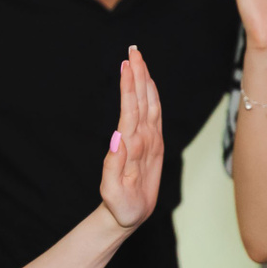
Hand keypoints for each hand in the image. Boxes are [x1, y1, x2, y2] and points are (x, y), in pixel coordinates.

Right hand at [98, 47, 163, 230]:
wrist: (134, 216)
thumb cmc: (122, 206)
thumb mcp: (113, 193)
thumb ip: (113, 166)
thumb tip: (116, 136)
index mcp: (136, 149)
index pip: (132, 110)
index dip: (129, 87)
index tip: (126, 65)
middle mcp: (147, 141)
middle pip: (143, 101)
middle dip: (139, 74)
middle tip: (133, 50)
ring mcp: (152, 140)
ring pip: (150, 104)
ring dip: (145, 80)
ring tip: (138, 59)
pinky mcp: (153, 142)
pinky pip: (153, 112)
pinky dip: (150, 94)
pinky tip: (147, 82)